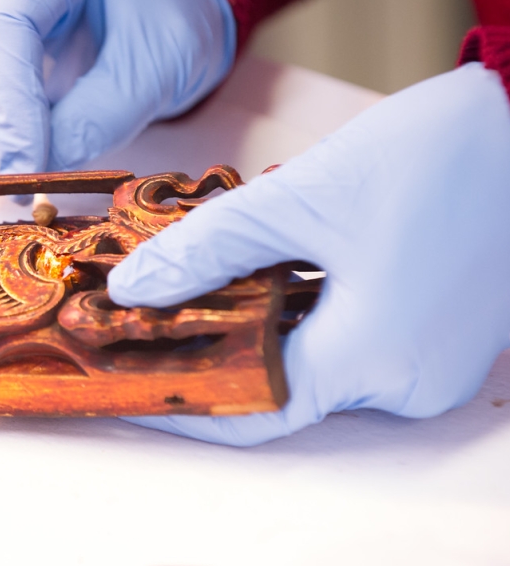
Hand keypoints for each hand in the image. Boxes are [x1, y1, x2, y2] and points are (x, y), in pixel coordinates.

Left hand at [108, 62, 509, 445]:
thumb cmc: (435, 155)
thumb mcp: (299, 197)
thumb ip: (206, 249)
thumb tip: (131, 291)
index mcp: (372, 359)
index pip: (249, 410)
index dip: (180, 402)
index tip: (124, 385)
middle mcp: (406, 382)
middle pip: (280, 386)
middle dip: (211, 354)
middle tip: (143, 325)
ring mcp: (431, 362)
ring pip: (314, 362)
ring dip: (254, 332)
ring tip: (191, 293)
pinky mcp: (441, 335)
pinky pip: (352, 343)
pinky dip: (300, 318)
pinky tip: (260, 279)